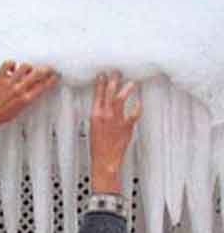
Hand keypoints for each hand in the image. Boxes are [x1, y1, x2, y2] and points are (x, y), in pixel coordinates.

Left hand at [0, 60, 58, 142]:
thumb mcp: (20, 110)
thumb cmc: (1, 115)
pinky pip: (8, 64)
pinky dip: (12, 63)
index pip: (43, 86)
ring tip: (25, 70)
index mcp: (26, 99)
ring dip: (28, 67)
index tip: (55, 75)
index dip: (52, 79)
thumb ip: (27, 98)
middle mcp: (19, 90)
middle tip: (47, 68)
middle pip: (38, 73)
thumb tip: (34, 88)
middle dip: (45, 69)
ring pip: (24, 66)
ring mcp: (9, 83)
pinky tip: (12, 68)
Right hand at [90, 71, 141, 192]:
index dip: (101, 82)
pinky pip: (134, 113)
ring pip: (122, 98)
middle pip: (110, 92)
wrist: (105, 160)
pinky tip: (139, 102)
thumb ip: (99, 116)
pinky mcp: (127, 125)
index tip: (103, 75)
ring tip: (131, 83)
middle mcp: (106, 114)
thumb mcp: (93, 128)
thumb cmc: (98, 147)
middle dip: (114, 80)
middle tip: (117, 72)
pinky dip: (137, 107)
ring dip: (126, 88)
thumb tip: (103, 108)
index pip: (98, 94)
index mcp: (95, 115)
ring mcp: (117, 119)